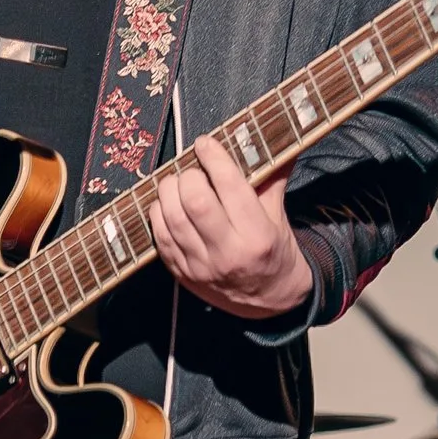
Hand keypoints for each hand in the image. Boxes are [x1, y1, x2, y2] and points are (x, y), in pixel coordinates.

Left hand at [148, 136, 313, 322]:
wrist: (269, 300)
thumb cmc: (273, 250)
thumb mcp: (278, 216)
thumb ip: (272, 178)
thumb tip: (277, 139)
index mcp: (257, 235)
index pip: (229, 186)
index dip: (213, 158)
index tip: (206, 144)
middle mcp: (228, 252)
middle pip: (195, 202)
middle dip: (188, 176)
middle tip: (192, 170)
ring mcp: (202, 266)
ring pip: (172, 219)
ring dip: (168, 192)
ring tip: (176, 183)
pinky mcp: (183, 274)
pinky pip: (161, 238)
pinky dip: (159, 214)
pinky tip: (166, 204)